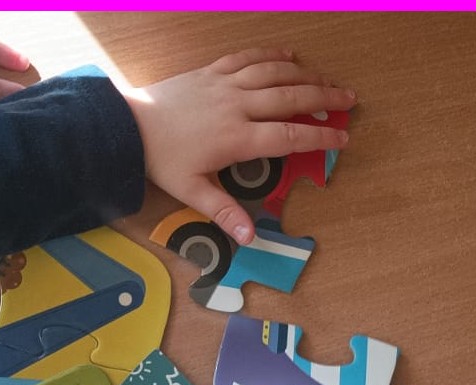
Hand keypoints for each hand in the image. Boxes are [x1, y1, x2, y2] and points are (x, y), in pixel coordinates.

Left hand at [127, 50, 355, 243]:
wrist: (126, 124)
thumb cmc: (160, 159)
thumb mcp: (192, 191)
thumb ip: (224, 212)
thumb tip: (250, 239)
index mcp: (237, 137)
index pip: (289, 136)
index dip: (320, 137)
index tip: (343, 138)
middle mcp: (237, 105)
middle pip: (290, 97)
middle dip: (324, 99)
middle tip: (350, 100)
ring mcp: (224, 84)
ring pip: (273, 73)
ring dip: (304, 75)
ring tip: (328, 80)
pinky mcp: (211, 71)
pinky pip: (247, 58)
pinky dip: (270, 55)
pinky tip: (289, 55)